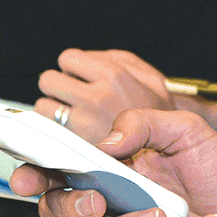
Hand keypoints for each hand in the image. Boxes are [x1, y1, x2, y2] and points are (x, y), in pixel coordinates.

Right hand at [12, 110, 216, 216]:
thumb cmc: (216, 167)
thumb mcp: (185, 130)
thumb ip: (142, 124)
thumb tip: (104, 142)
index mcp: (112, 167)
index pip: (60, 171)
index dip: (34, 174)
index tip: (26, 177)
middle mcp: (113, 202)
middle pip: (62, 212)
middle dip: (69, 207)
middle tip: (97, 202)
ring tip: (165, 215)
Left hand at [38, 49, 176, 144]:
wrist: (173, 157)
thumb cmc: (159, 118)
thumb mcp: (151, 77)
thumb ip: (118, 60)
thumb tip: (88, 59)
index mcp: (114, 76)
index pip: (68, 59)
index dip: (73, 68)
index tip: (80, 79)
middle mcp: (96, 99)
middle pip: (49, 80)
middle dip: (59, 87)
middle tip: (73, 97)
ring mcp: (83, 125)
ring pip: (43, 107)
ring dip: (53, 110)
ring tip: (73, 117)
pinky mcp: (75, 149)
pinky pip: (47, 134)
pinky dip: (54, 133)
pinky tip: (72, 135)